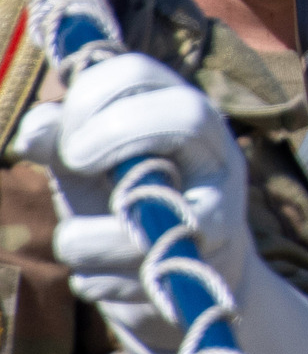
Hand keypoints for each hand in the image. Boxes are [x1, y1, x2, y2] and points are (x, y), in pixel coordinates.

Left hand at [14, 55, 252, 343]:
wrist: (177, 280)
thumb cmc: (126, 207)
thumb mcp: (86, 168)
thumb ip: (59, 141)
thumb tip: (34, 130)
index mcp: (178, 110)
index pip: (137, 73)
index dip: (87, 99)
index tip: (63, 139)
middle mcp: (216, 149)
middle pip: (185, 115)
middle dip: (112, 135)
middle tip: (74, 165)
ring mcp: (225, 204)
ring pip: (161, 205)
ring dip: (88, 237)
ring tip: (76, 245)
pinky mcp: (214, 260)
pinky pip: (146, 265)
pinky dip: (102, 278)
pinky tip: (103, 277)